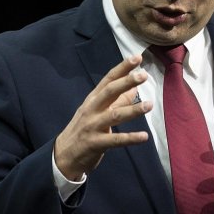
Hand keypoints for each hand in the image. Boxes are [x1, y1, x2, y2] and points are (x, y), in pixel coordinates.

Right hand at [54, 55, 152, 180]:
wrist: (63, 156)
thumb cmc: (84, 129)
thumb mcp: (98, 111)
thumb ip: (118, 100)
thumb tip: (135, 87)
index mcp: (93, 99)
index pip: (109, 79)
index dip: (122, 68)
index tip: (137, 57)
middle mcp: (92, 109)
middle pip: (109, 92)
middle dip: (126, 82)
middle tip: (143, 75)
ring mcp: (92, 126)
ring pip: (114, 115)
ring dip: (133, 110)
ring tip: (150, 105)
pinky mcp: (95, 144)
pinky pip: (115, 140)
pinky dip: (130, 138)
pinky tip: (144, 136)